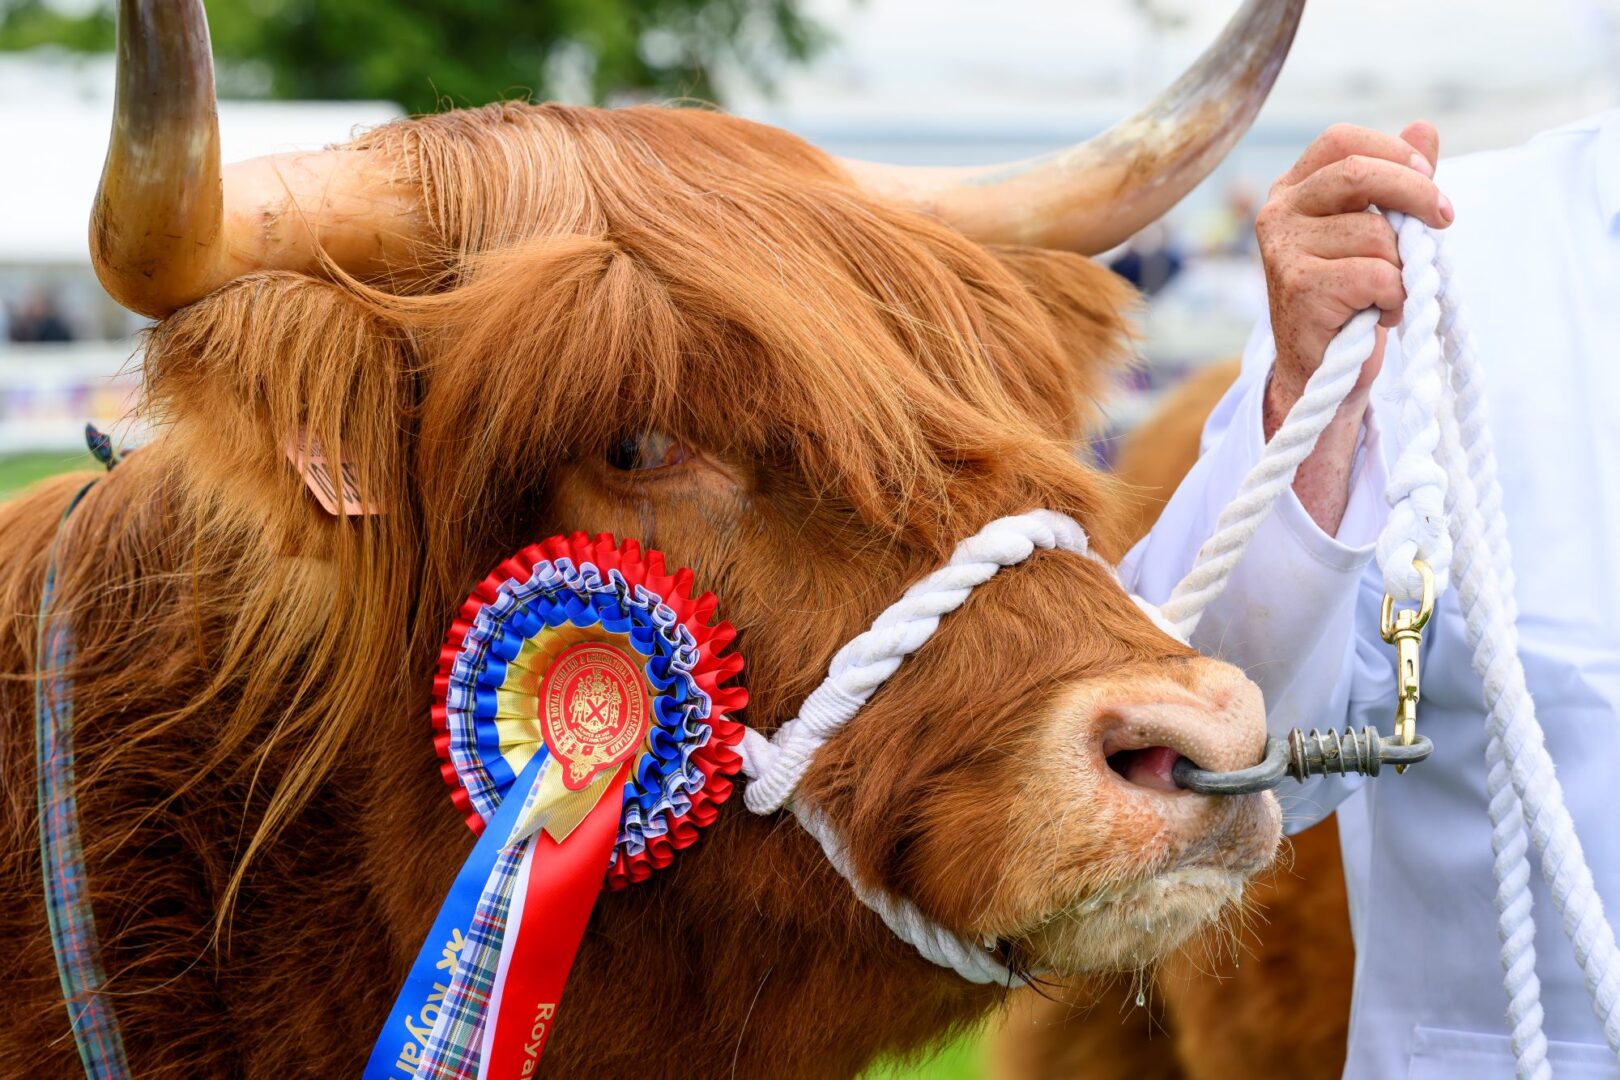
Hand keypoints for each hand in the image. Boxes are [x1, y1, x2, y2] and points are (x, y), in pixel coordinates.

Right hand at [1256, 122, 1449, 532]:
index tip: (1430, 178)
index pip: (1341, 141)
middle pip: (1358, 173)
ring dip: (1400, 268)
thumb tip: (1425, 127)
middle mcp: (1276, 213)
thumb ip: (1397, 181)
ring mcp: (1282, 251)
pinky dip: (1394, 298)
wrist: (1319, 374)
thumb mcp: (1375, 231)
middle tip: (1445, 219)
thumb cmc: (1348, 298)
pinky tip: (1378, 314)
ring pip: (1376, 234)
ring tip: (1386, 294)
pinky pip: (1376, 275)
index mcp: (1292, 190)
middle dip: (1416, 193)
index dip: (1391, 152)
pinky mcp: (1299, 288)